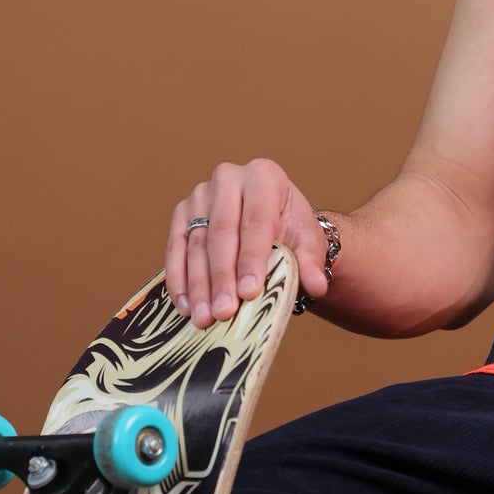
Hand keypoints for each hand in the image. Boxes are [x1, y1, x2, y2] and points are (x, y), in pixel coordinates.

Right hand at [166, 159, 332, 326]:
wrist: (274, 224)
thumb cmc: (292, 231)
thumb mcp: (308, 244)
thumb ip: (311, 263)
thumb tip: (317, 286)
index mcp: (264, 176)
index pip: (256, 221)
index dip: (252, 258)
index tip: (249, 292)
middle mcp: (228, 178)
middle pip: (222, 233)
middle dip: (222, 277)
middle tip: (225, 312)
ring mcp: (201, 194)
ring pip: (196, 244)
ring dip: (199, 285)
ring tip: (205, 317)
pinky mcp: (183, 214)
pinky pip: (176, 249)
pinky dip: (180, 280)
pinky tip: (187, 306)